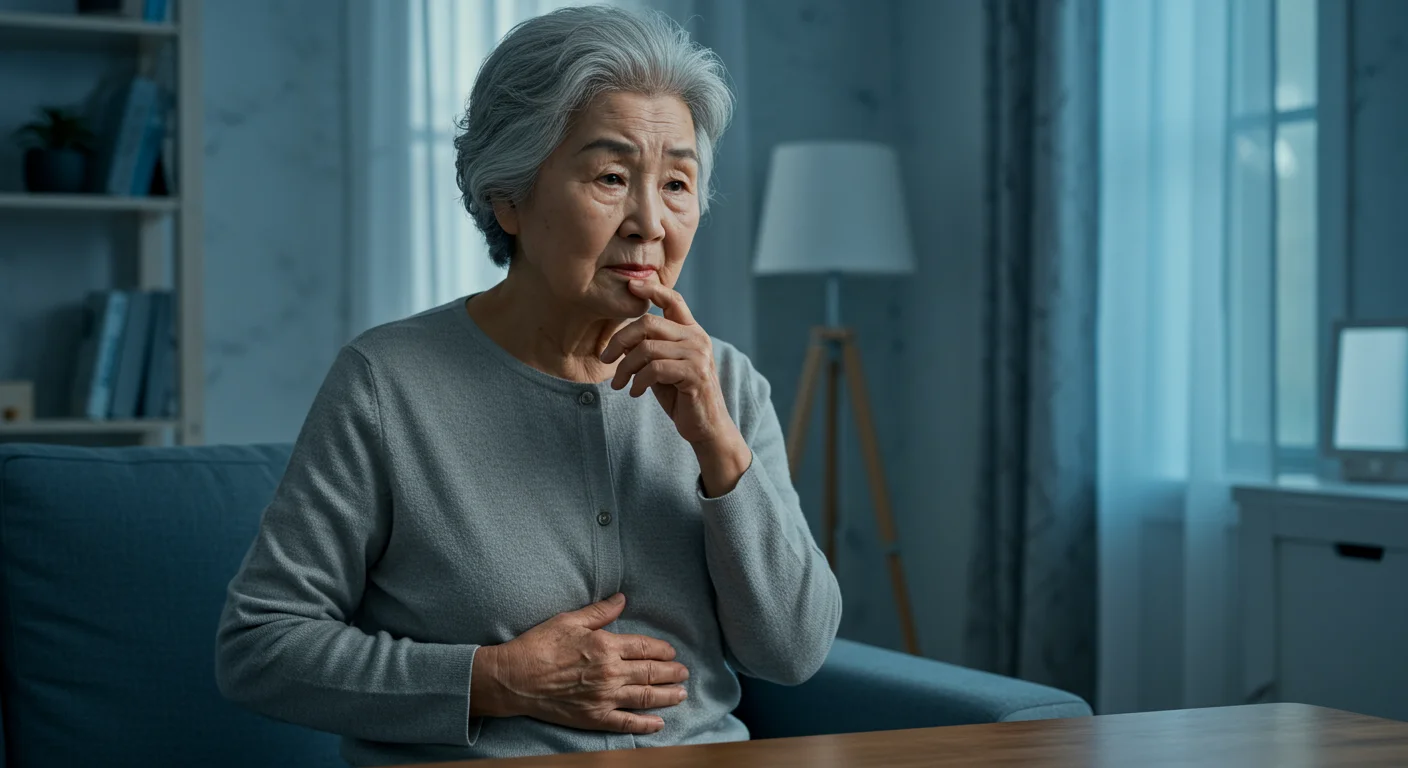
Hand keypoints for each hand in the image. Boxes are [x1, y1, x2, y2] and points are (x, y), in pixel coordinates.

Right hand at [479, 593, 688, 733]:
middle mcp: (610, 672)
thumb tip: (622, 599)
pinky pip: (626, 723)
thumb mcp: (569, 620)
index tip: (671, 652)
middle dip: (672, 673)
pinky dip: (645, 724)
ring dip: (667, 696)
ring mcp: (604, 697)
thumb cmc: (539, 645)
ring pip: (645, 697)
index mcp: (605, 645)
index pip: (644, 647)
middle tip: (684, 673)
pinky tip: (659, 723)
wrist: (514, 678)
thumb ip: (600, 612)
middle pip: (651, 672)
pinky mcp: (594, 717)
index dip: (662, 650)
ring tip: (681, 694)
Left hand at [600, 279, 738, 447]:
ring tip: (620, 384)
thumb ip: (649, 350)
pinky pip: (654, 369)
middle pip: (649, 322)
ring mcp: (698, 355)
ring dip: (626, 368)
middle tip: (606, 358)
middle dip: (620, 339)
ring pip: (647, 348)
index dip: (652, 289)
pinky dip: (638, 382)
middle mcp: (697, 338)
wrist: (707, 427)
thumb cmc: (682, 397)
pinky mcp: (695, 374)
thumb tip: (622, 339)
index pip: (673, 300)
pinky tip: (635, 393)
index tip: (630, 285)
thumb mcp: (663, 368)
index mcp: (692, 331)